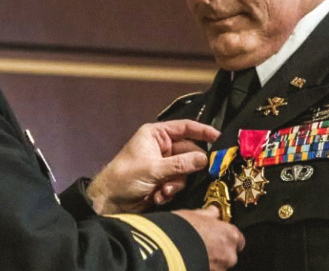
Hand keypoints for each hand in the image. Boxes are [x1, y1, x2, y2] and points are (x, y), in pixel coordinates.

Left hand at [87, 120, 218, 213]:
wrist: (109, 200)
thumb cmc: (124, 177)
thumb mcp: (153, 169)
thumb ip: (180, 164)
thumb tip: (204, 159)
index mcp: (156, 135)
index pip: (185, 128)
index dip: (203, 131)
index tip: (219, 138)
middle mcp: (161, 147)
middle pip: (189, 152)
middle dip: (188, 167)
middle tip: (195, 174)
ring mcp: (163, 164)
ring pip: (185, 171)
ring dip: (177, 183)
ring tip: (164, 191)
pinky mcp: (163, 180)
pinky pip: (178, 183)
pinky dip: (171, 191)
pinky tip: (158, 196)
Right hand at [174, 207, 244, 270]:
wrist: (167, 250)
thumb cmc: (183, 230)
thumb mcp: (195, 214)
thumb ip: (208, 214)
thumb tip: (212, 212)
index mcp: (230, 235)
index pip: (237, 238)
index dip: (226, 235)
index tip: (217, 233)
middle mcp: (229, 254)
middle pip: (228, 253)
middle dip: (217, 249)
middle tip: (202, 242)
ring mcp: (220, 269)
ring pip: (218, 264)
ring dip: (210, 259)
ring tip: (193, 251)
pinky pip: (209, 269)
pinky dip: (202, 265)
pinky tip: (190, 258)